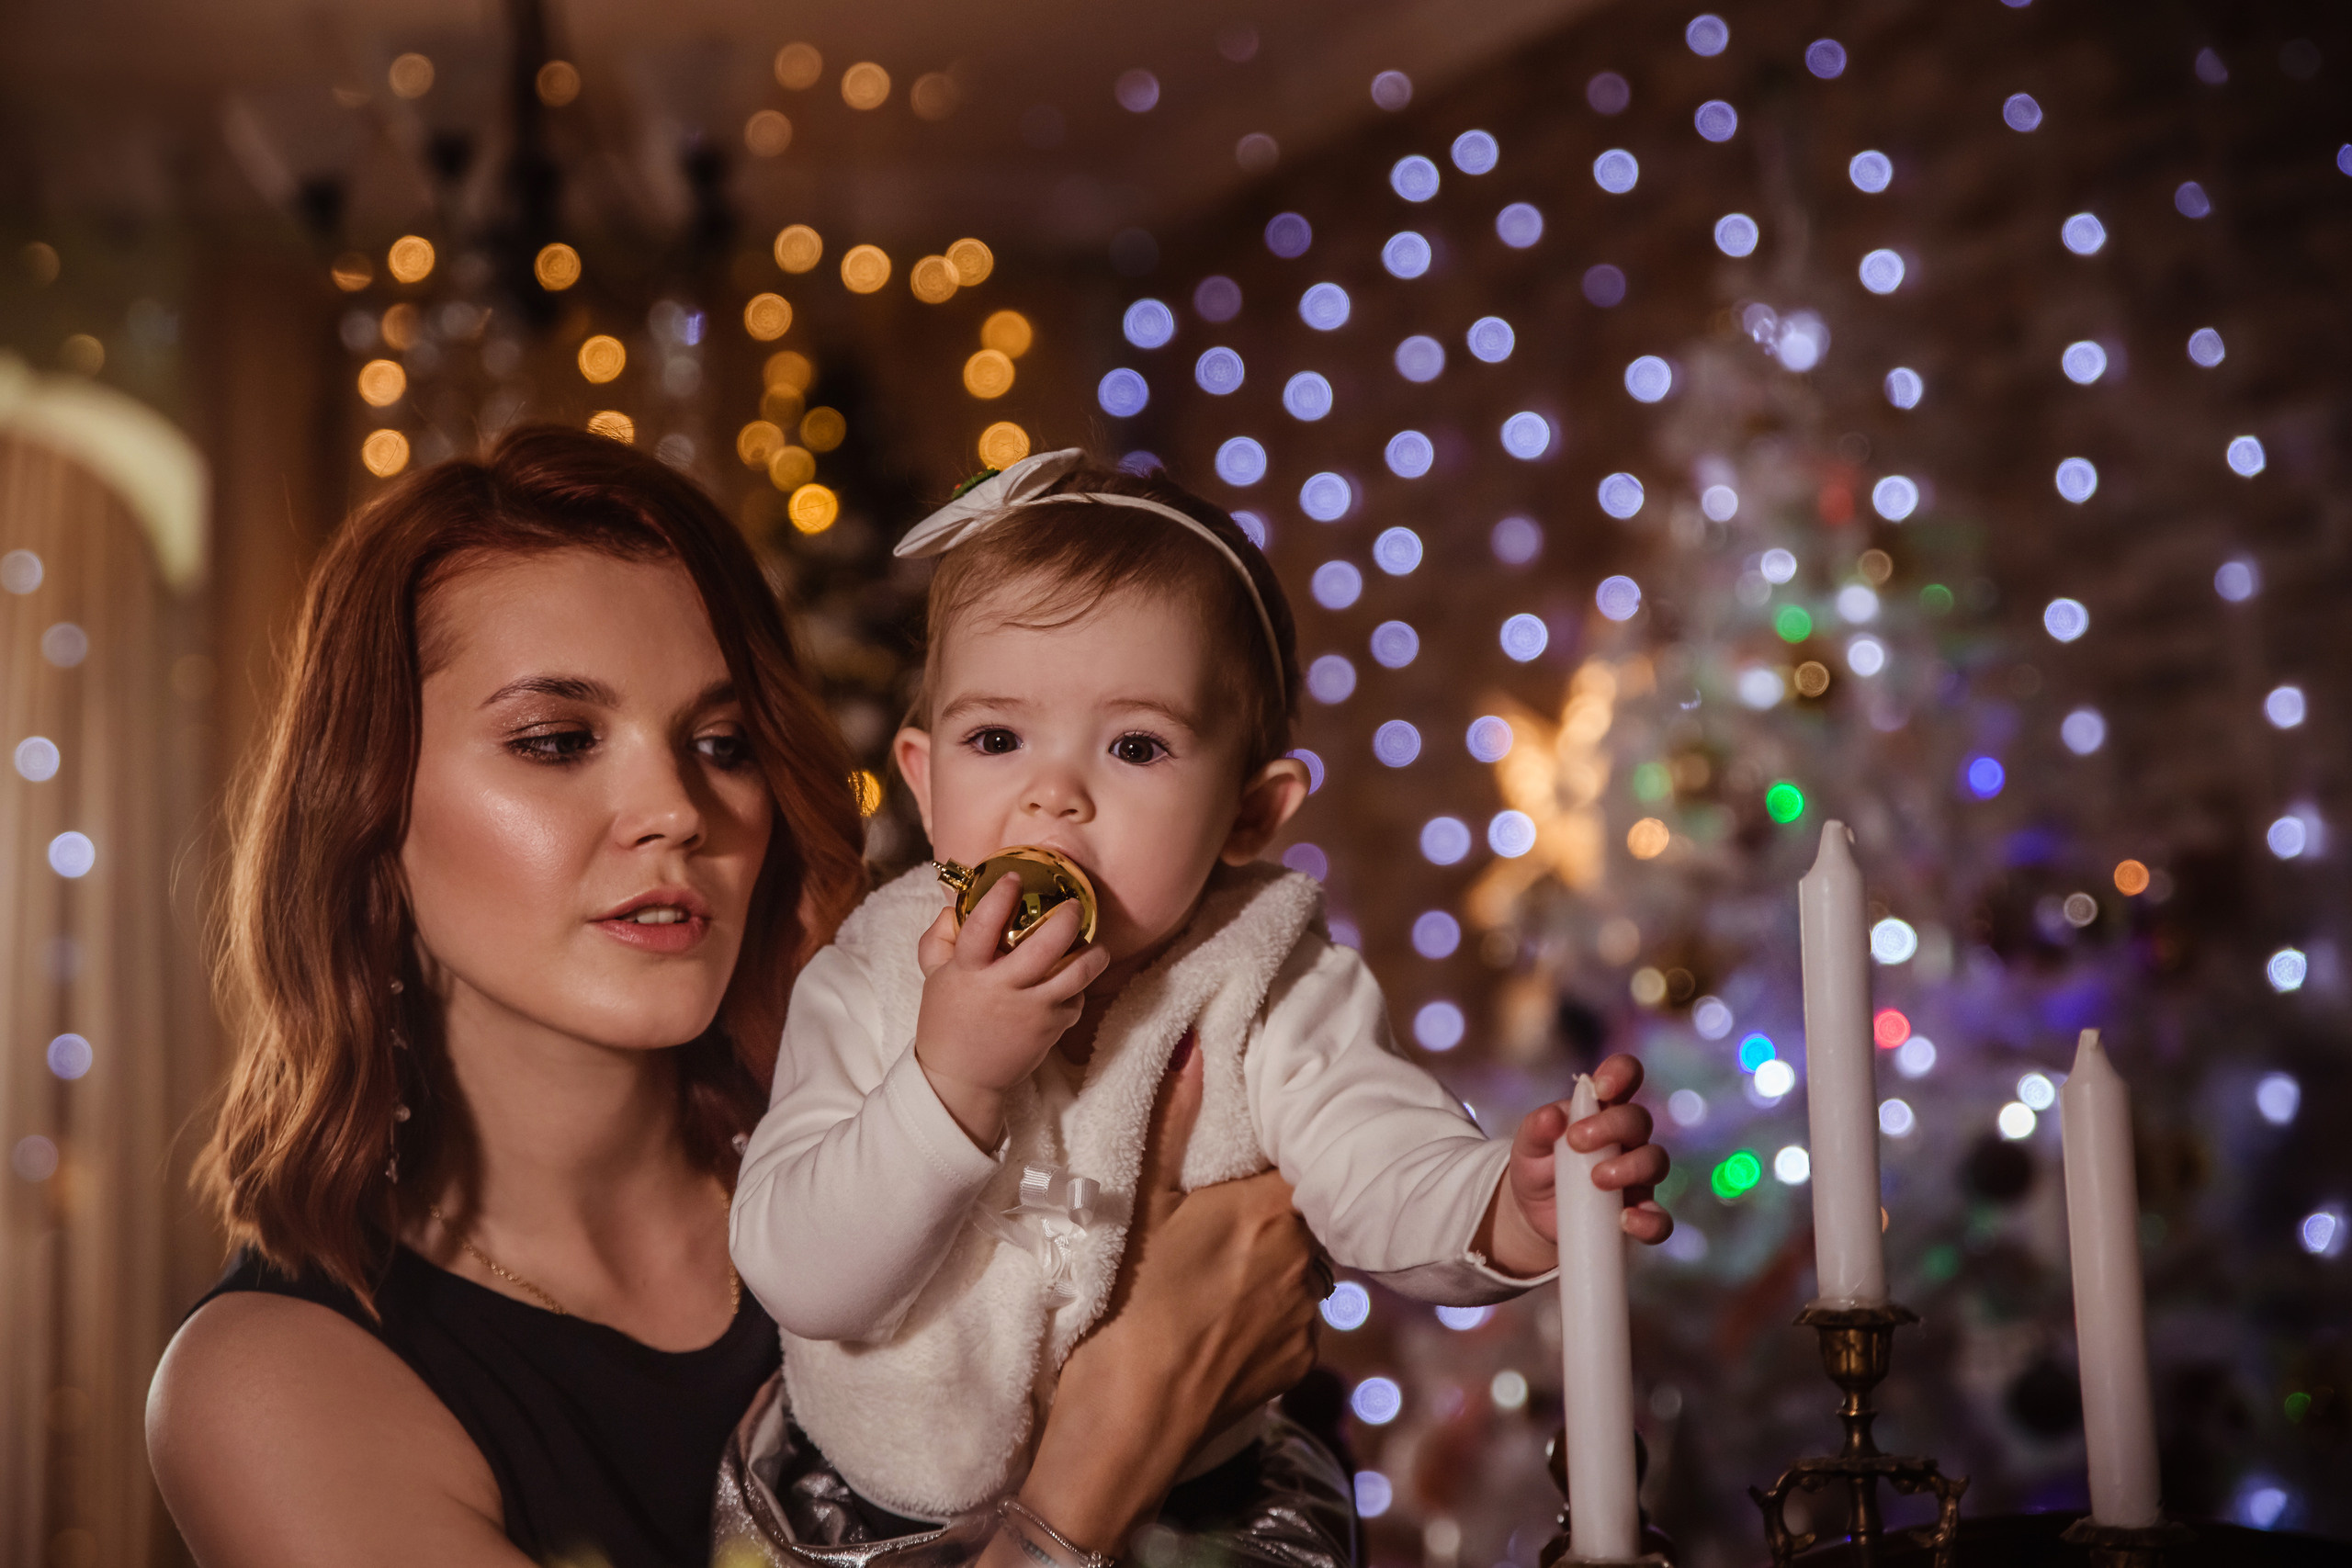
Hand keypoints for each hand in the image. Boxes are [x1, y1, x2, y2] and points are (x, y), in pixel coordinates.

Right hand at [913, 874, 1109, 1147]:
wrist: (961, 1078)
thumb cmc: (947, 1021)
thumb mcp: (934, 976)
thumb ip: (940, 937)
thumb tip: (955, 906)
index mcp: (968, 970)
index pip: (982, 925)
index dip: (1000, 896)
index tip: (1014, 878)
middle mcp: (1003, 987)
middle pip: (1045, 945)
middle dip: (1067, 918)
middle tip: (1074, 906)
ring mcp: (1031, 1010)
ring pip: (1076, 974)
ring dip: (1092, 954)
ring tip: (1093, 945)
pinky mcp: (1051, 1028)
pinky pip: (1076, 999)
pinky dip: (1079, 988)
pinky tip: (1073, 981)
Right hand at [1016, 1046, 1319, 1553]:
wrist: (1129, 1427)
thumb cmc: (1125, 1307)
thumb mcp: (1139, 1205)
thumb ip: (1172, 1123)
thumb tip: (1194, 1046)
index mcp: (1271, 1208)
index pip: (1296, 1158)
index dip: (1270, 1154)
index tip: (1239, 1158)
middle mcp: (1306, 1259)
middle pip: (1297, 1213)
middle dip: (1264, 1212)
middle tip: (1213, 1219)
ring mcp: (1308, 1317)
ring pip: (1298, 1268)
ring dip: (1268, 1265)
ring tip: (1210, 1276)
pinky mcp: (1300, 1363)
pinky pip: (1292, 1321)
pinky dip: (1264, 1316)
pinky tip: (1217, 1322)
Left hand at [1482, 1052, 1673, 1276]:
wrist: (1534, 1212)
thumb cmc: (1537, 1166)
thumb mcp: (1527, 1146)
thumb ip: (1537, 1128)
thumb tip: (1553, 1117)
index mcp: (1601, 1110)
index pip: (1626, 1076)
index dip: (1621, 1073)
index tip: (1602, 1088)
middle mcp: (1627, 1139)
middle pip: (1639, 1120)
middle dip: (1612, 1127)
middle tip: (1576, 1143)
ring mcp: (1637, 1176)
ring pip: (1656, 1162)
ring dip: (1631, 1167)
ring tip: (1596, 1179)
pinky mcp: (1639, 1213)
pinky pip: (1660, 1219)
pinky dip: (1650, 1220)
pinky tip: (1626, 1220)